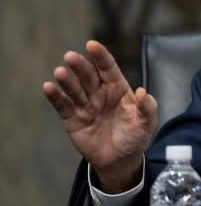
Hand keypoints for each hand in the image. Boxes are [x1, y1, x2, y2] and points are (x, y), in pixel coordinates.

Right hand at [43, 40, 157, 192]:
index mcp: (118, 89)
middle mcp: (100, 93)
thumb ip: (147, 107)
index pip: (108, 69)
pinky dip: (55, 97)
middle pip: (88, 76)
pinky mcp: (72, 119)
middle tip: (71, 57)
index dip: (101, 56)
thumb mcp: (147, 122)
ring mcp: (85, 105)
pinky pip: (63, 106)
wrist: (121, 160)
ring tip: (60, 72)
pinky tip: (48, 87)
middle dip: (80, 66)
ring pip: (74, 89)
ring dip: (66, 80)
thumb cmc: (135, 136)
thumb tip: (141, 92)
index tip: (92, 45)